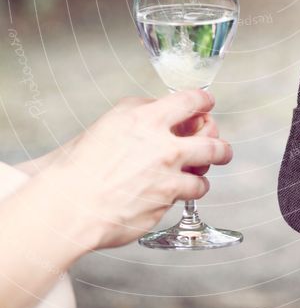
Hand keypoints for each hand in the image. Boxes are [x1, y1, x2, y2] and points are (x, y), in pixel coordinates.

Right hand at [43, 90, 231, 249]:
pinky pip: (181, 200)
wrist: (69, 205)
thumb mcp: (111, 121)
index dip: (204, 101)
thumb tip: (159, 110)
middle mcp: (165, 149)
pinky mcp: (164, 206)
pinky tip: (167, 195)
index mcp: (149, 120)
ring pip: (203, 178)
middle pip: (213, 143)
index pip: (192, 101)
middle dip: (222, 147)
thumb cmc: (81, 164)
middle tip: (222, 150)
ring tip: (196, 178)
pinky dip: (177, 197)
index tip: (207, 103)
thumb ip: (141, 111)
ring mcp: (168, 180)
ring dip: (201, 177)